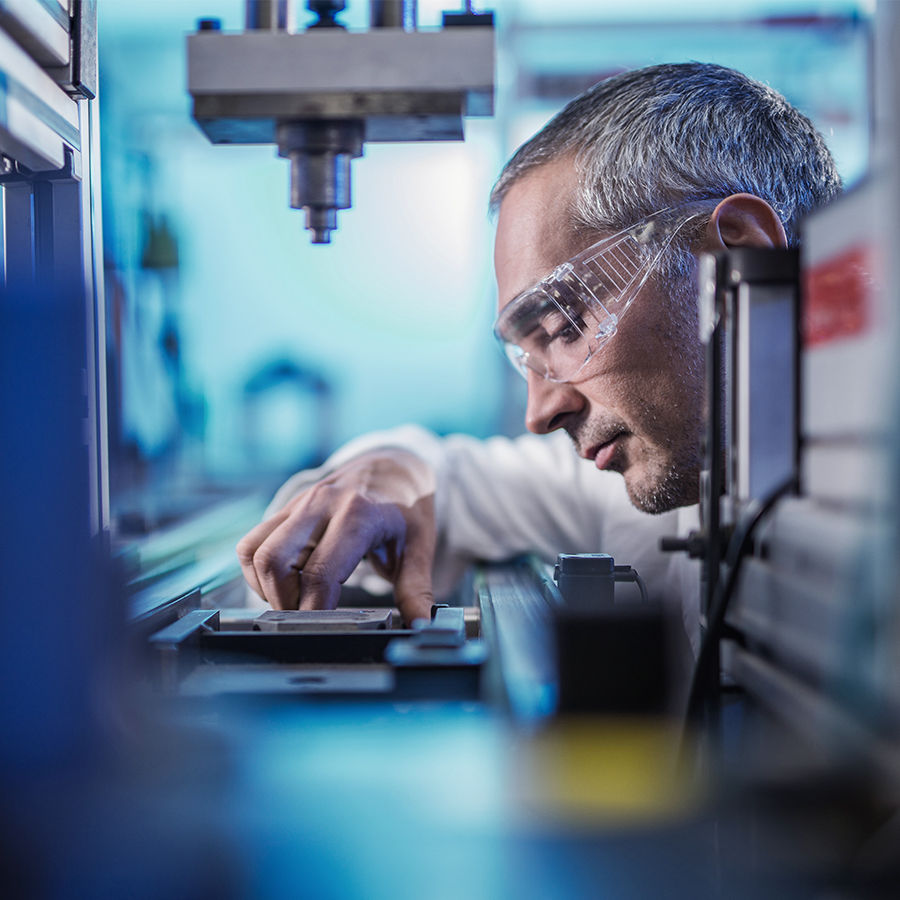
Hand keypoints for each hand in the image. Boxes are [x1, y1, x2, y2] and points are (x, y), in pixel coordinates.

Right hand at [236, 449, 436, 623]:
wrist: (395, 467)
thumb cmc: (407, 511)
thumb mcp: (420, 548)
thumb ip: (416, 589)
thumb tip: (421, 626)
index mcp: (358, 515)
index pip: (320, 573)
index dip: (314, 609)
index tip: (323, 629)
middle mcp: (322, 504)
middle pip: (274, 561)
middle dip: (283, 601)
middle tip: (307, 616)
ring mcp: (300, 503)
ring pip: (254, 551)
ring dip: (265, 586)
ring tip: (296, 599)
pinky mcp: (287, 507)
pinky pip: (252, 541)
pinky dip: (258, 570)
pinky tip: (285, 582)